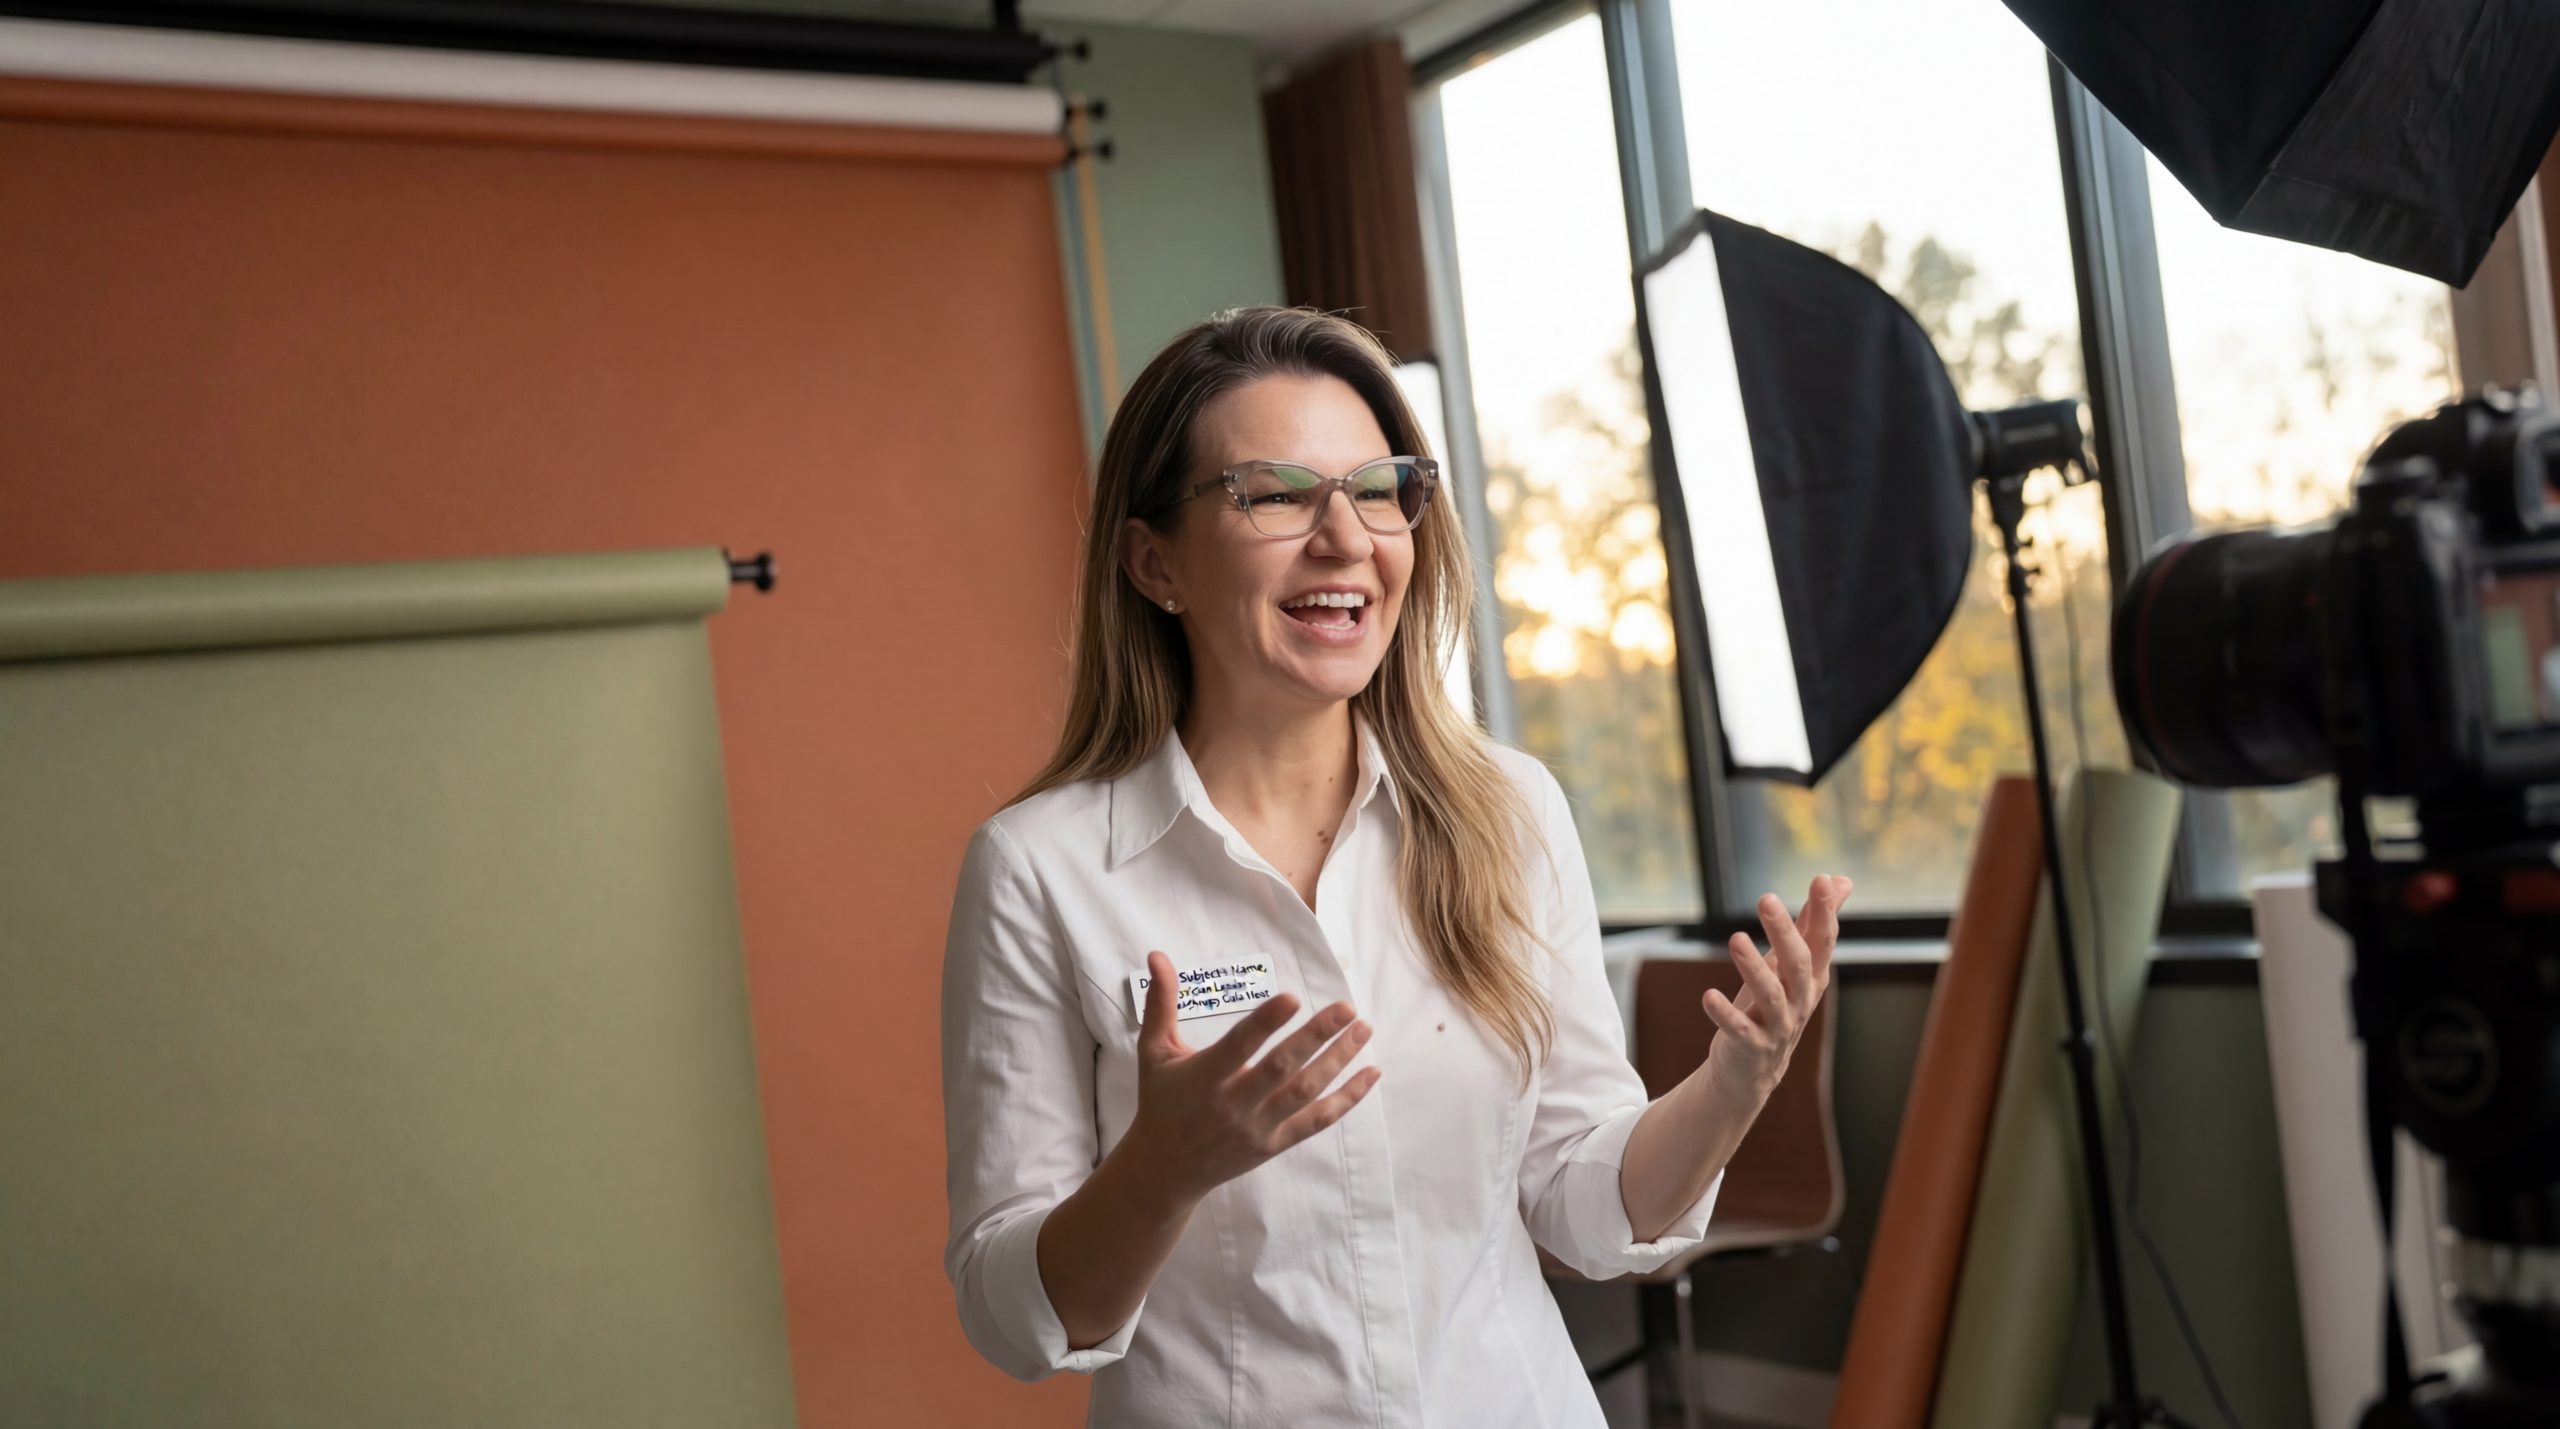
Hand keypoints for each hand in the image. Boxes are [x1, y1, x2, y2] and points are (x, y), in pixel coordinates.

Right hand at [1115, 951, 1380, 1210]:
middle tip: (1346, 1008)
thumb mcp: (1154, 1052)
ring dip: (1338, 1060)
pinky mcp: (1274, 1144)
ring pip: (1305, 1093)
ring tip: (1364, 1029)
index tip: (1292, 997)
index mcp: (1203, 1078)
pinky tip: (1371, 1073)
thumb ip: (1161, 1003)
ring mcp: (1257, 1128)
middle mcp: (1233, 1105)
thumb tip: (1157, 955)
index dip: (1265, 1022)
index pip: (1238, 1046)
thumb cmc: (1161, 1102)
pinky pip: (1317, 1121)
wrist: (1166, 1169)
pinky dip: (1348, 1098)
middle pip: (1281, 1069)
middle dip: (1316, 1037)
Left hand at [1701, 875, 1850, 1101]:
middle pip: (1797, 964)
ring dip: (1753, 967)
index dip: (1824, 911)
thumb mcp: (1794, 964)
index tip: (1820, 879)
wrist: (1755, 1068)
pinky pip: (1739, 1028)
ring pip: (1770, 994)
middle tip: (1767, 899)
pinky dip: (1724, 1014)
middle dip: (1784, 932)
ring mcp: (1777, 1025)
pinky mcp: (1750, 1044)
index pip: (1822, 941)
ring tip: (1736, 939)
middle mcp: (1800, 1000)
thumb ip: (1813, 923)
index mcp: (1812, 977)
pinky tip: (1708, 996)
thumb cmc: (1774, 1005)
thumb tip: (1840, 880)